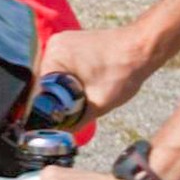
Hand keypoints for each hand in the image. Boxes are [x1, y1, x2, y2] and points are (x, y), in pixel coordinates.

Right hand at [41, 24, 155, 120]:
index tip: (48, 124)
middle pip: (44, 83)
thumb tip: (57, 136)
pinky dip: (68, 81)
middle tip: (63, 117)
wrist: (141, 49)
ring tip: (74, 103)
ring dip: (60, 91)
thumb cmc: (123, 72)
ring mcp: (62, 43)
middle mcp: (53, 45)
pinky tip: (80, 89)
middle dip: (52, 101)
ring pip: (53, 77)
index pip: (38, 91)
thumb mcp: (97, 105)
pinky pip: (61, 68)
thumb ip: (73, 121)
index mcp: (54, 56)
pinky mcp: (71, 45)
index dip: (43, 110)